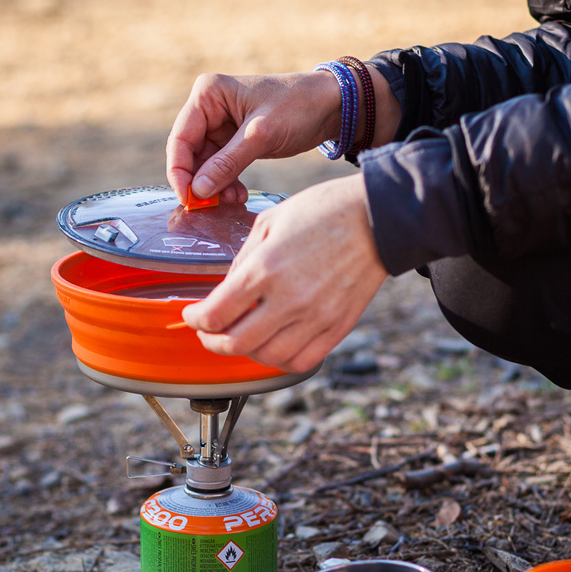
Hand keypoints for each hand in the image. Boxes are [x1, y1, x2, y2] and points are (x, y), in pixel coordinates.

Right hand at [166, 72, 340, 204]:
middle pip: (189, 153)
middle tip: (209, 206)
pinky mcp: (235, 140)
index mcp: (208, 94)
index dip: (179, 170)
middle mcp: (209, 107)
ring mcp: (221, 124)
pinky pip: (221, 166)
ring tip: (232, 201)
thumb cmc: (298, 106)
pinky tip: (238, 195)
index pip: (181, 138)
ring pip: (205, 163)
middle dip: (199, 181)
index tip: (187, 197)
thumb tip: (197, 190)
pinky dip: (226, 182)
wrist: (331, 105)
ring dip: (214, 185)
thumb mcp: (261, 136)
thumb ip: (227, 163)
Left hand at [180, 174, 387, 371]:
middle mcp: (288, 299)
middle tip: (209, 332)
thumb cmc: (324, 210)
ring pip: (266, 357)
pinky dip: (280, 359)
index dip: (195, 319)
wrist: (379, 217)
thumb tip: (227, 290)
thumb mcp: (271, 221)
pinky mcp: (337, 328)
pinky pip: (301, 360)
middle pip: (235, 343)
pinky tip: (274, 344)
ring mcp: (315, 318)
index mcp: (265, 268)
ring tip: (242, 337)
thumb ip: (243, 259)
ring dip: (246, 351)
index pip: (215, 313)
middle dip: (212, 341)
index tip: (192, 315)